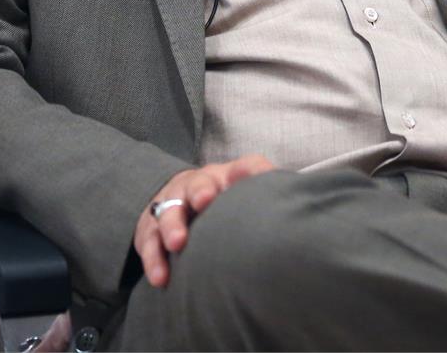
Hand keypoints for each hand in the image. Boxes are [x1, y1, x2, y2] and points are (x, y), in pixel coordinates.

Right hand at [133, 153, 275, 287]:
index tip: (247, 181)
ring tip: (177, 245)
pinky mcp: (150, 227)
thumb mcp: (247, 195)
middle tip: (204, 202)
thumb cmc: (224, 203)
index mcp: (228, 176)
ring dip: (171, 226)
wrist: (183, 201)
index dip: (246, 173)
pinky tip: (161, 277)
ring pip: (166, 211)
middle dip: (200, 192)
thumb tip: (298, 201)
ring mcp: (170, 203)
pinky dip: (154, 259)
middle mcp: (196, 184)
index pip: (244, 167)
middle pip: (196, 183)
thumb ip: (268, 197)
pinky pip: (148, 241)